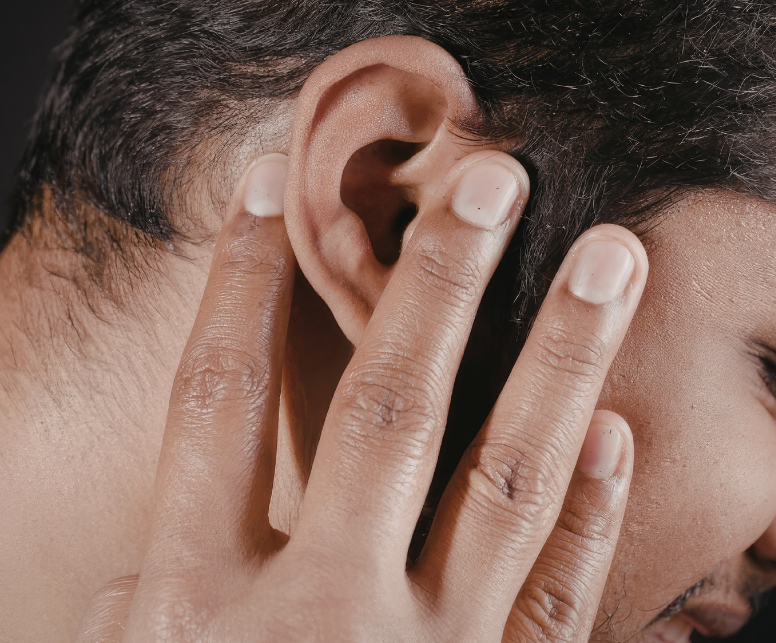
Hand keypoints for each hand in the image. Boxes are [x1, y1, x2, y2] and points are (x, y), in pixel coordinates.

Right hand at [75, 150, 647, 641]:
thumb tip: (183, 514)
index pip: (216, 401)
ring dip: (563, 364)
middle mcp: (318, 616)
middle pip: (386, 412)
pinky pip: (558, 602)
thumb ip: (156, 591)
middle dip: (442, 284)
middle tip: (498, 176)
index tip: (264, 183)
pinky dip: (591, 512)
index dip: (236, 284)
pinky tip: (618, 429)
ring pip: (504, 485)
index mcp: (200, 603)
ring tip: (614, 264)